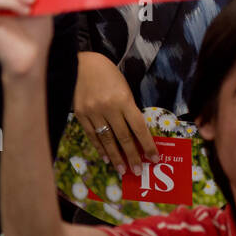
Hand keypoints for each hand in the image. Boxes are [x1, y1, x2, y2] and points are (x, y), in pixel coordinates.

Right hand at [73, 53, 158, 177]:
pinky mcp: (81, 115)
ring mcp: (93, 113)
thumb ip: (128, 108)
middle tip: (138, 171)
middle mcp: (109, 108)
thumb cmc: (108, 73)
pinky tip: (106, 157)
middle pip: (123, 137)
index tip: (154, 158)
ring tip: (123, 170)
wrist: (81, 64)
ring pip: (107, 140)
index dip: (147, 145)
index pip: (139, 127)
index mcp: (124, 99)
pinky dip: (100, 148)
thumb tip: (135, 133)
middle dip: (132, 156)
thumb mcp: (124, 87)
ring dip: (116, 157)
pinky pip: (92, 136)